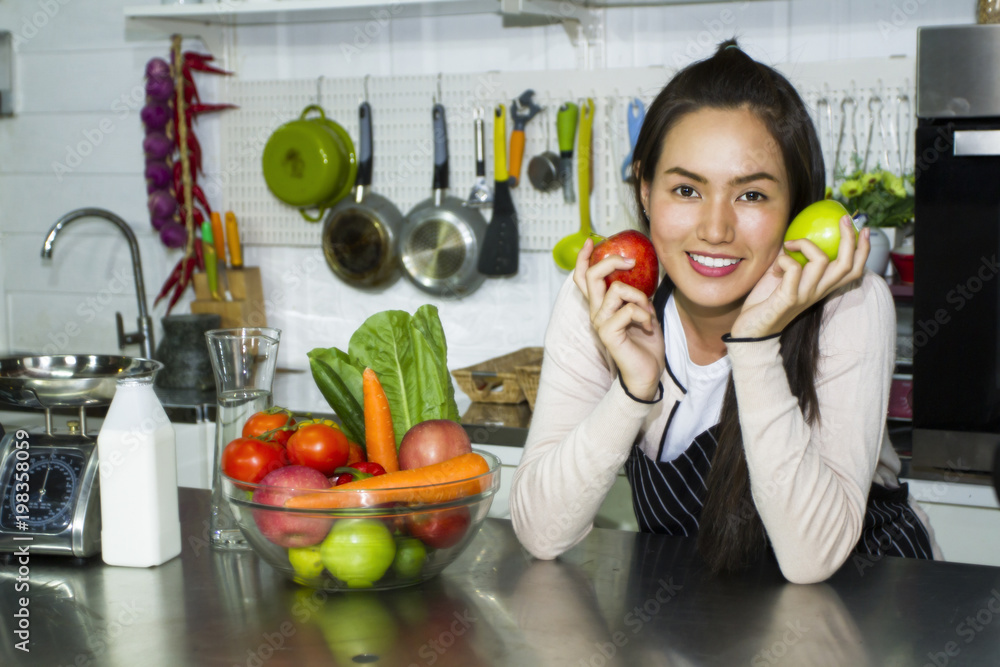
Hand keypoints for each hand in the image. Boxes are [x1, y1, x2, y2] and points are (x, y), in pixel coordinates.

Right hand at [573, 238, 664, 399]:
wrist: (647, 373)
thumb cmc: (645, 344)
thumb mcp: (643, 311)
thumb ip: (637, 295)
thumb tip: (641, 275)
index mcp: (602, 306)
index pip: (584, 279)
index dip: (585, 259)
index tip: (592, 241)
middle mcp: (597, 313)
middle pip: (591, 277)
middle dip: (611, 263)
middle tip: (630, 263)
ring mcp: (601, 323)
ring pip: (616, 290)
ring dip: (639, 297)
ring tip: (647, 312)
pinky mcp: (608, 334)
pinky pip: (627, 310)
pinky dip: (643, 314)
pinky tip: (648, 326)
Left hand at [732, 216, 869, 338]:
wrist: (751, 331)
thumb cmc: (765, 301)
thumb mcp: (784, 276)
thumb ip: (795, 259)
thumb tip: (795, 234)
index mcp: (821, 287)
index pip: (853, 270)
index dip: (863, 250)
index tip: (864, 229)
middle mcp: (818, 291)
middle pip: (847, 264)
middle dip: (849, 238)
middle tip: (843, 219)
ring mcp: (805, 295)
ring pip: (822, 261)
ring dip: (805, 244)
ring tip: (789, 243)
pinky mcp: (789, 299)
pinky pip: (794, 270)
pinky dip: (785, 259)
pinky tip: (775, 265)